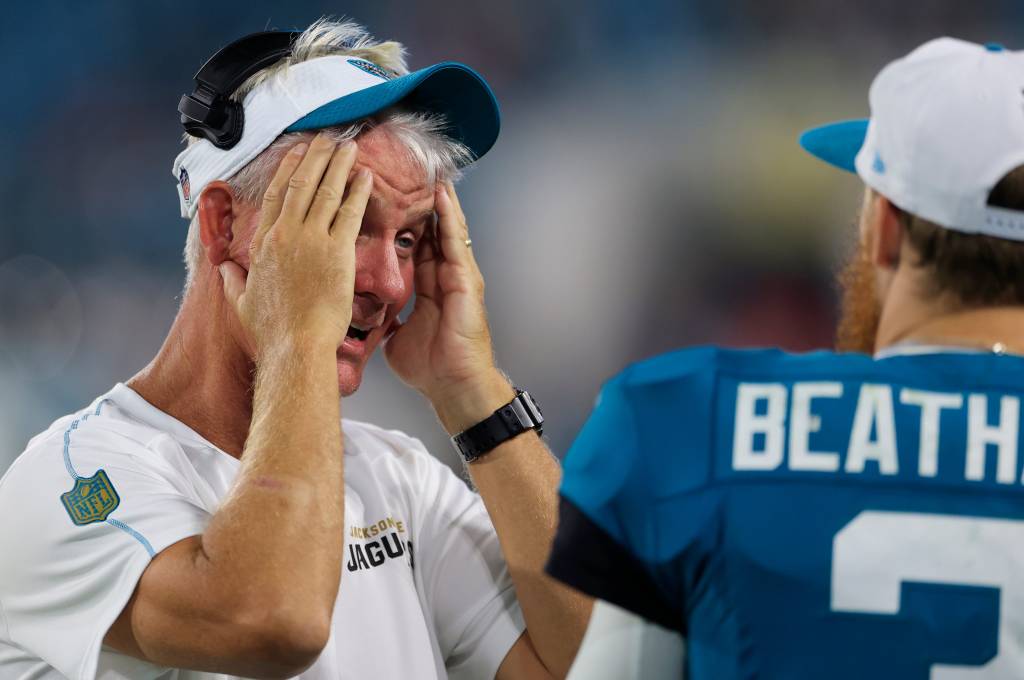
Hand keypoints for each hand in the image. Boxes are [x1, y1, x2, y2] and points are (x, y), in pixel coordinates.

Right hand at [220, 134, 372, 357]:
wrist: (295, 346)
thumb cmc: (272, 331)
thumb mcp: (241, 302)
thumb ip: (231, 280)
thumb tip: (221, 268)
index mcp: (263, 244)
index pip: (274, 196)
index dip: (287, 170)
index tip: (297, 152)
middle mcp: (285, 235)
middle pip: (300, 184)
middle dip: (315, 157)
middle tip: (326, 138)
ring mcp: (311, 241)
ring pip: (325, 191)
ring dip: (338, 165)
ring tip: (348, 146)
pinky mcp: (337, 252)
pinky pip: (349, 212)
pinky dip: (357, 191)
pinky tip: (365, 175)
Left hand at [384, 182, 513, 430]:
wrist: (454, 387)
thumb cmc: (430, 368)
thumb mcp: (396, 336)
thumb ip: (384, 319)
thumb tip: (363, 316)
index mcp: (426, 287)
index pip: (413, 244)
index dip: (401, 221)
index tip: (385, 198)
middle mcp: (444, 276)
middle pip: (432, 229)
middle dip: (421, 202)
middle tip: (407, 170)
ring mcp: (458, 276)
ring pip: (447, 228)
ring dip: (439, 200)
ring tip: (429, 170)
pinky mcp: (467, 281)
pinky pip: (456, 243)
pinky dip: (449, 218)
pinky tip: (442, 197)